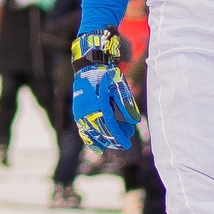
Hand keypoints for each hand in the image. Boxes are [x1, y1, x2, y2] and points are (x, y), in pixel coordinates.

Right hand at [70, 29, 142, 150]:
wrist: (89, 66)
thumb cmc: (107, 75)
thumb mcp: (120, 87)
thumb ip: (126, 105)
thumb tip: (134, 122)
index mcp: (100, 104)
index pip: (110, 126)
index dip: (118, 137)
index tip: (126, 144)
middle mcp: (88, 110)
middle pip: (100, 132)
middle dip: (112, 140)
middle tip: (123, 146)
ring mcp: (81, 112)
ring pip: (91, 133)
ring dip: (102, 141)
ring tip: (111, 146)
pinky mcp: (78, 111)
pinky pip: (83, 129)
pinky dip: (89, 138)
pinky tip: (95, 146)